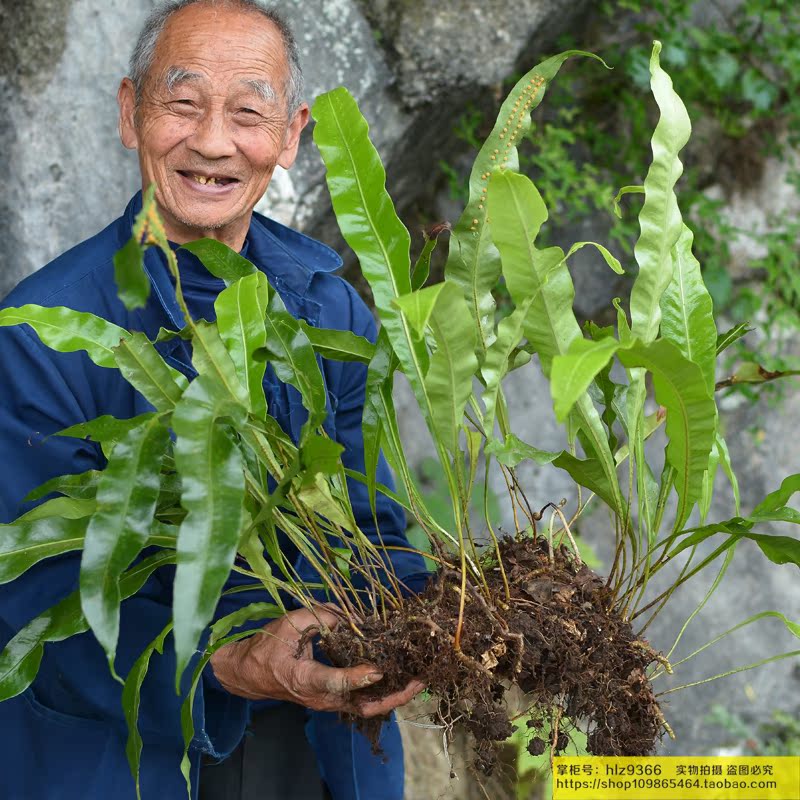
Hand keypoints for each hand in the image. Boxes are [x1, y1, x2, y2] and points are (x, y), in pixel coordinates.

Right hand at [209, 606, 423, 717]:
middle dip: (394, 695)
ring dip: (395, 695)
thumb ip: (321, 616)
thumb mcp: (289, 624)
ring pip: (367, 707)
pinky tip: (402, 676)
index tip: (378, 669)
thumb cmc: (268, 647)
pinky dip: (385, 692)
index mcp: (304, 678)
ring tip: (420, 678)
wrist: (250, 674)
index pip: (335, 681)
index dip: (358, 677)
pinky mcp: (333, 699)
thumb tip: (353, 616)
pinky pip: (363, 701)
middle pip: (363, 705)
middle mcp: (320, 696)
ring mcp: (328, 701)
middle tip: (419, 680)